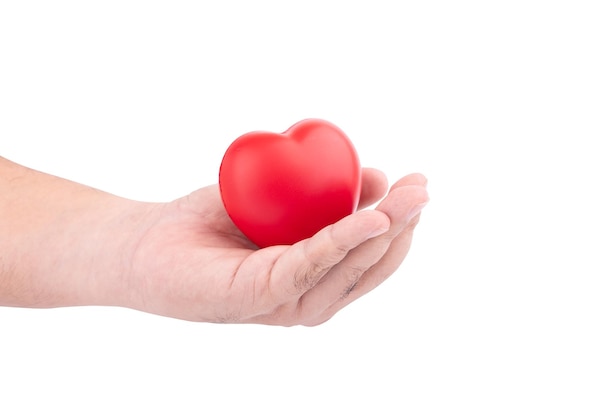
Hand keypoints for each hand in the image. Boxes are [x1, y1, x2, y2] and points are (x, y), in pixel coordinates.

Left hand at [121, 168, 428, 324]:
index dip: (399, 223)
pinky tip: (372, 218)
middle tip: (423, 187)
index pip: (370, 257)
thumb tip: (371, 176)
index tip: (418, 186)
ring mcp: (286, 302)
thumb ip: (322, 195)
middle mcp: (306, 296)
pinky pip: (311, 265)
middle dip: (402, 224)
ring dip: (383, 229)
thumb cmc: (210, 224)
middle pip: (368, 264)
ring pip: (348, 267)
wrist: (144, 244)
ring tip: (408, 196)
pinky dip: (343, 240)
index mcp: (314, 278)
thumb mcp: (279, 199)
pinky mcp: (261, 297)